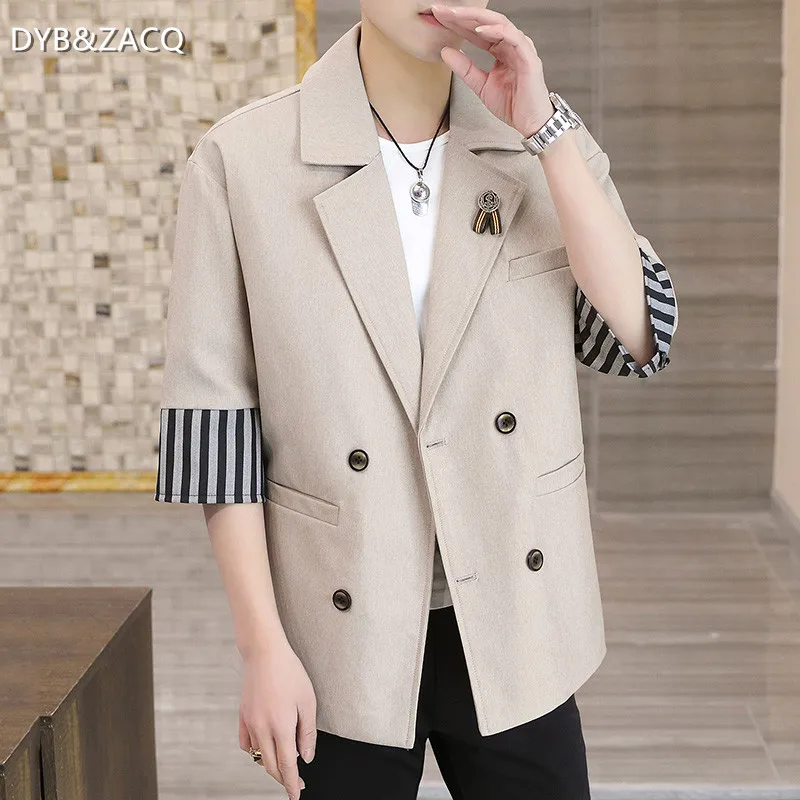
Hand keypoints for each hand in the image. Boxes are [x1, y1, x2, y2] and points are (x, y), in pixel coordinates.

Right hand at [239, 639, 316, 799]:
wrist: (264, 653)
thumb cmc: (289, 673)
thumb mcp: (308, 701)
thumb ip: (307, 732)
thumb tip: (306, 757)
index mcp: (281, 727)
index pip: (287, 765)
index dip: (292, 783)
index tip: (296, 794)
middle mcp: (262, 729)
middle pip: (271, 765)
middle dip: (283, 778)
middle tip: (295, 782)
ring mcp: (250, 723)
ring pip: (258, 756)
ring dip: (270, 764)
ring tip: (283, 763)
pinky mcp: (242, 715)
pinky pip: (246, 743)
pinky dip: (254, 751)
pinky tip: (262, 749)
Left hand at [430, 4, 553, 137]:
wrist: (530, 122)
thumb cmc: (513, 104)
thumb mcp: (480, 85)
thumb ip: (464, 68)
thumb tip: (445, 52)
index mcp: (500, 50)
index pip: (476, 30)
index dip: (457, 23)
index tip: (439, 18)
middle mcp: (510, 45)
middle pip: (485, 21)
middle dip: (463, 14)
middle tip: (442, 10)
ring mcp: (520, 48)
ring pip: (499, 23)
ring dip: (476, 17)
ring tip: (456, 14)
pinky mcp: (528, 57)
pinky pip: (512, 37)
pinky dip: (496, 31)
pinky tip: (479, 28)